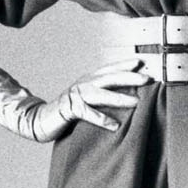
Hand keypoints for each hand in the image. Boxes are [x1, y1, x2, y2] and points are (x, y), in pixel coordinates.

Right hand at [27, 60, 148, 141]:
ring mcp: (75, 96)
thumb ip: (102, 96)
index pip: (109, 69)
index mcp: (88, 80)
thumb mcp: (86, 99)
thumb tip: (128, 96)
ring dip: (119, 98)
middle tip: (147, 79)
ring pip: (100, 94)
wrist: (40, 120)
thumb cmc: (68, 111)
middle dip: (128, 77)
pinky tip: (115, 125)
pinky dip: (101, 119)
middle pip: (109, 78)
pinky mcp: (68, 110)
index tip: (142, 62)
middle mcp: (83, 84)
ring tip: (137, 102)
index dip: (124, 65)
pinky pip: (87, 114)